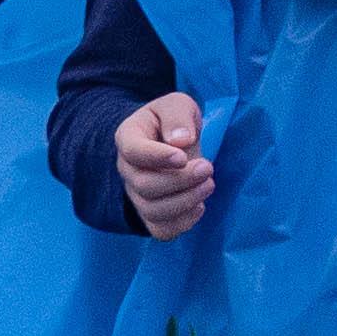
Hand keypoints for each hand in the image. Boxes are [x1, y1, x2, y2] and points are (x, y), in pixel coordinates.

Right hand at [114, 88, 213, 237]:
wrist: (170, 143)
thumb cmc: (173, 122)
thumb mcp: (177, 105)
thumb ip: (178, 116)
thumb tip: (181, 141)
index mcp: (128, 138)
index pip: (133, 151)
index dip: (157, 157)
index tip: (183, 157)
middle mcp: (127, 169)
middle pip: (144, 185)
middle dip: (180, 181)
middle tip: (207, 168)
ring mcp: (137, 195)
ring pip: (152, 211)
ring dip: (185, 202)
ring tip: (208, 185)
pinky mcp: (152, 214)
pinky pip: (161, 230)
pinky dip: (182, 223)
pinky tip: (199, 206)